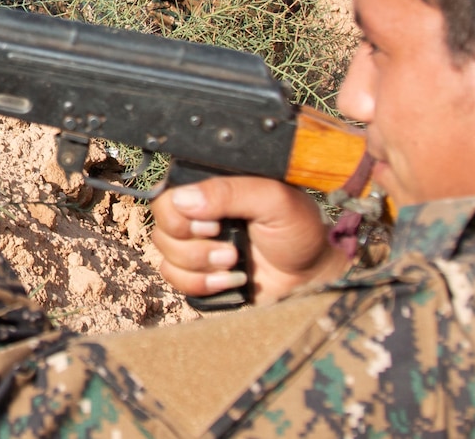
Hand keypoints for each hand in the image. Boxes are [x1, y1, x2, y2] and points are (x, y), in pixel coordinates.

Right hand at [149, 176, 351, 305]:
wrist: (311, 277)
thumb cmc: (298, 231)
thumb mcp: (274, 200)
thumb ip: (230, 192)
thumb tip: (184, 199)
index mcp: (212, 190)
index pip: (168, 194)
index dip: (181, 214)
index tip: (214, 224)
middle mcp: (198, 215)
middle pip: (162, 226)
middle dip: (194, 244)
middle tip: (228, 246)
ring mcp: (196, 244)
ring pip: (165, 254)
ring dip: (201, 264)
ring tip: (235, 263)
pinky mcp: (197, 273)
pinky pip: (173, 278)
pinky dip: (201, 283)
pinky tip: (229, 280)